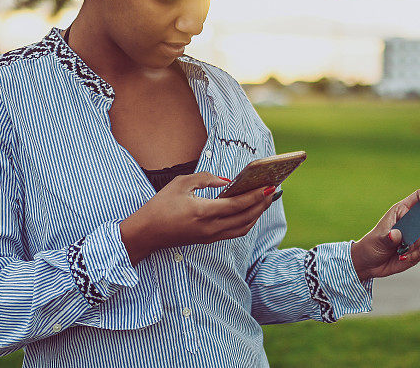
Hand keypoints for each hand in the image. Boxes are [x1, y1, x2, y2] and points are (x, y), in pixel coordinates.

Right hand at [120, 171, 275, 265]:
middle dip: (262, 204)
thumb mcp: (181, 183)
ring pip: (243, 228)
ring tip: (265, 200)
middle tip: (273, 191)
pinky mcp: (208, 240)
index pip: (238, 205)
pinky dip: (246, 222)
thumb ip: (205, 179)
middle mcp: (210, 228)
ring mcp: (210, 236)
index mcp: (203, 212)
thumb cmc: (161, 205)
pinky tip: (250, 211)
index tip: (269, 186)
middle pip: (245, 218)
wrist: (146, 233)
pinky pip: (235, 233)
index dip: (256, 196)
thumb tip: (226, 181)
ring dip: (257, 215)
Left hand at [350, 188, 419, 281]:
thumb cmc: (372, 246)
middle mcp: (411, 221)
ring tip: (398, 250)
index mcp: (401, 211)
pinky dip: (412, 256)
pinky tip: (401, 258)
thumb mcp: (378, 240)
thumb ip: (388, 238)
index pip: (418, 196)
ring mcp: (415, 235)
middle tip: (401, 240)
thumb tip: (396, 235)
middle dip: (414, 231)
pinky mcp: (418, 249)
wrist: (370, 264)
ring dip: (412, 245)